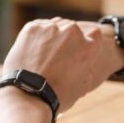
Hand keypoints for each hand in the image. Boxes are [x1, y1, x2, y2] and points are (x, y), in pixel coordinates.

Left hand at [1, 18, 123, 111]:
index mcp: (88, 45)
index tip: (77, 51)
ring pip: (55, 26)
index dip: (85, 43)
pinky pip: (38, 27)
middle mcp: (72, 31)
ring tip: (44, 55)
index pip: (94, 34)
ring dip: (52, 36)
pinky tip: (33, 51)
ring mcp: (51, 27)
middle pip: (73, 29)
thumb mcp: (83, 85)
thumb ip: (87, 68)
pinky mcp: (33, 27)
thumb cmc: (58, 95)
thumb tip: (86, 64)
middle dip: (67, 40)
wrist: (28, 95)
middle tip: (57, 56)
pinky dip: (37, 37)